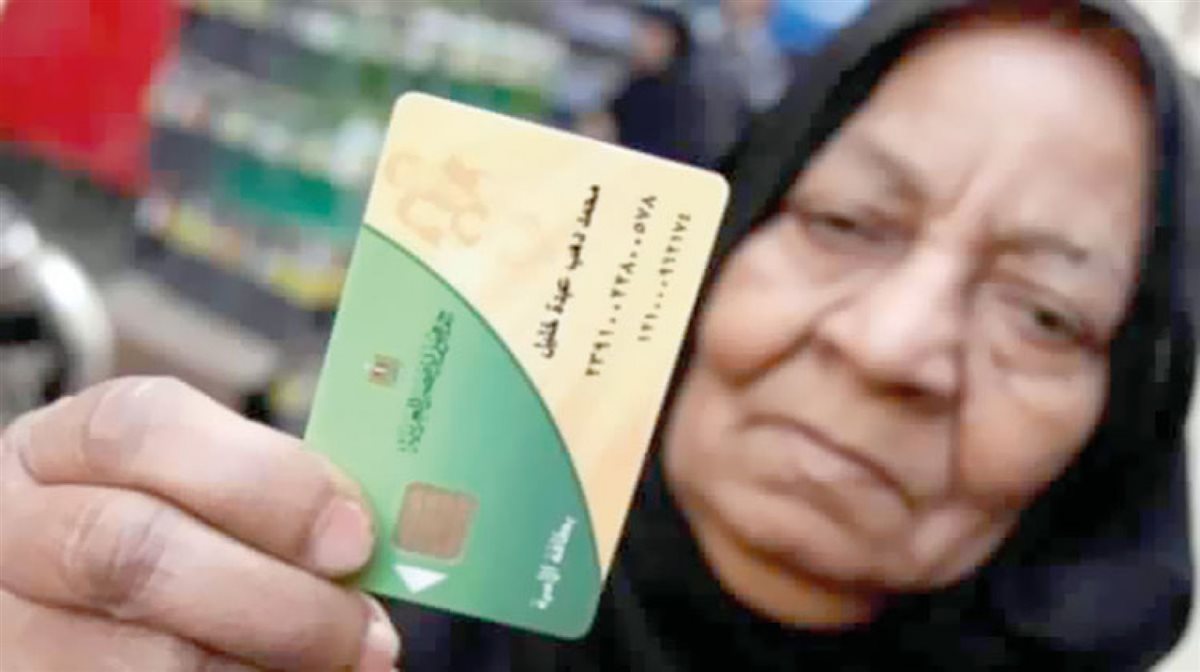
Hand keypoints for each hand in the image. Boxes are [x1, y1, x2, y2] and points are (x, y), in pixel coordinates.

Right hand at [0, 377, 400, 670]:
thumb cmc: (172, 526)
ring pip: (144, 659)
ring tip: (342, 667)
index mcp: (67, 444)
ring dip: (265, 667)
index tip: (354, 535)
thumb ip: (269, 495)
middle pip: (134, 551)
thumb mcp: (199, 484)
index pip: (144, 429)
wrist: (78, 603)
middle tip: (363, 630)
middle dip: (275, 597)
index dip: (265, 480)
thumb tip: (369, 534)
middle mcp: (20, 530)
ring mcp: (15, 628)